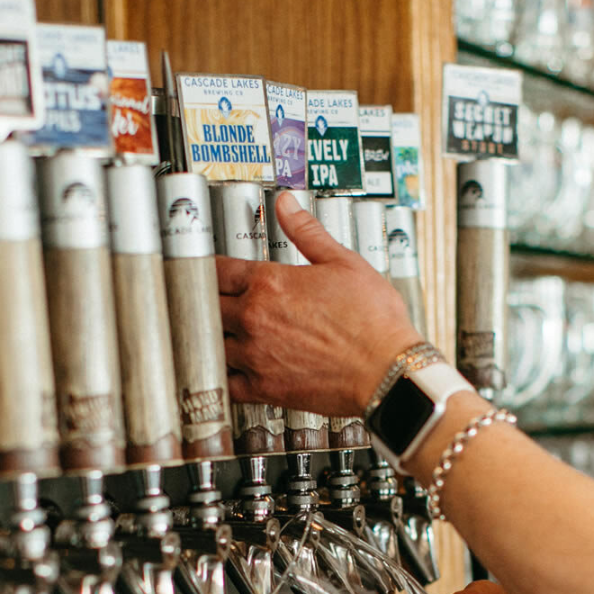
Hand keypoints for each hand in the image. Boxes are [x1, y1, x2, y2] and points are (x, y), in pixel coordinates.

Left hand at [216, 189, 422, 416]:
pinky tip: (230, 369)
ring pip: (211, 343)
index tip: (210, 269)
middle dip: (208, 301)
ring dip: (214, 337)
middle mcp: (254, 319)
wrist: (387, 370)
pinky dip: (224, 375)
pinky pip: (226, 382)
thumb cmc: (373, 321)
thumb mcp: (343, 262)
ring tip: (220, 333)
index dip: (210, 267)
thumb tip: (286, 205)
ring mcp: (255, 356)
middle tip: (212, 300)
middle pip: (207, 305)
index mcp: (269, 284)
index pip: (217, 269)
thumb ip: (306, 232)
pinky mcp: (263, 388)